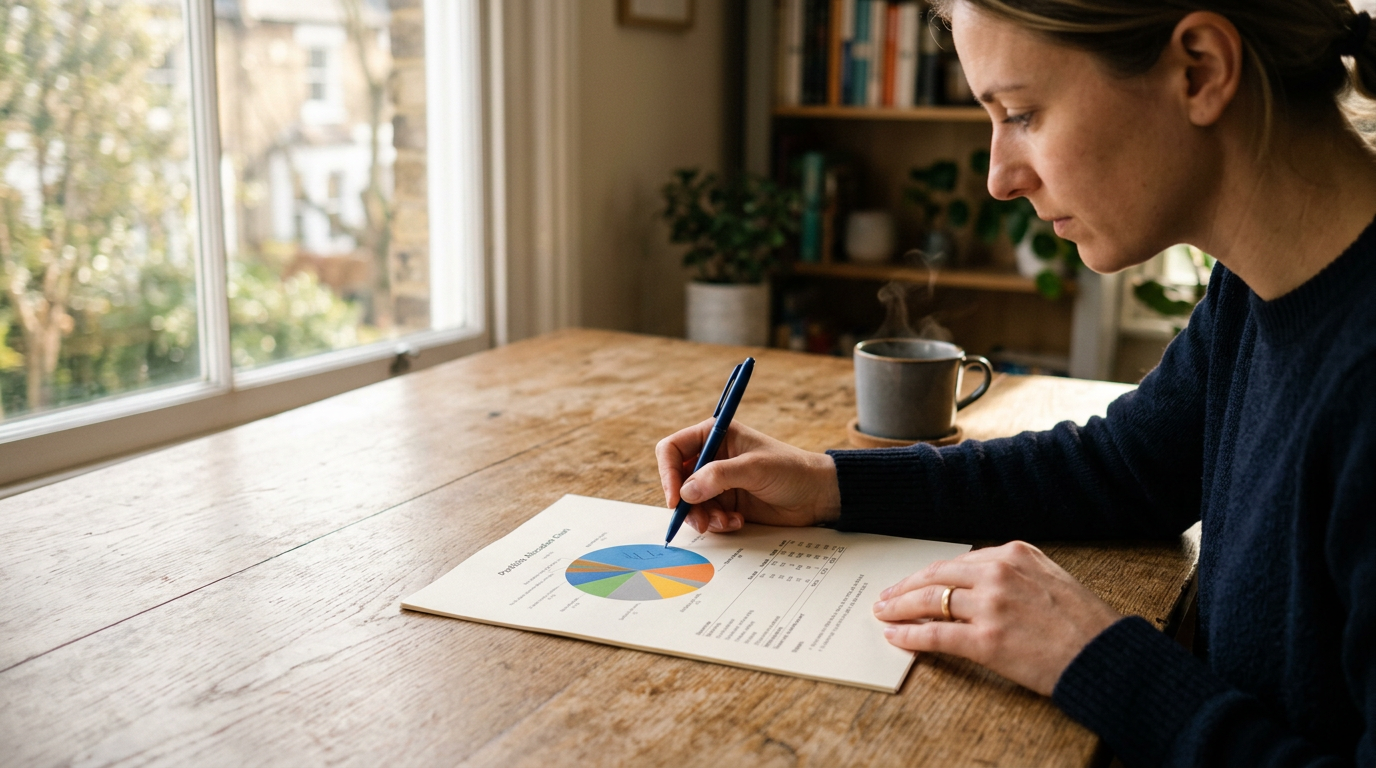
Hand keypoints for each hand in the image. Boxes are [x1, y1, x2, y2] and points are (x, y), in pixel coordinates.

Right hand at [655, 419, 841, 533]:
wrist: (817, 496)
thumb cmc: (791, 470)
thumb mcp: (754, 468)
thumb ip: (719, 477)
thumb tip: (686, 491)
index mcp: (715, 435)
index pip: (673, 449)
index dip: (668, 472)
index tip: (676, 497)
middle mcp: (712, 457)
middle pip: (677, 480)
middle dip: (686, 503)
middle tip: (700, 520)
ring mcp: (718, 482)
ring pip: (690, 503)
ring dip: (703, 517)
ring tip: (725, 522)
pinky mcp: (726, 503)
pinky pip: (706, 516)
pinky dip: (717, 523)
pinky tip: (737, 522)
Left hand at [871, 541, 1121, 695]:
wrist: (1104, 654)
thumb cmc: (1082, 621)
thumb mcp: (1049, 576)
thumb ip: (1013, 572)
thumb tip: (976, 580)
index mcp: (1013, 553)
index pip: (957, 562)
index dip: (929, 574)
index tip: (912, 581)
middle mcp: (999, 573)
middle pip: (936, 576)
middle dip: (905, 587)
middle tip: (886, 596)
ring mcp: (991, 606)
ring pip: (929, 601)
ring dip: (899, 608)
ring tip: (883, 613)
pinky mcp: (986, 640)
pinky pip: (935, 634)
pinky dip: (910, 634)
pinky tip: (895, 636)